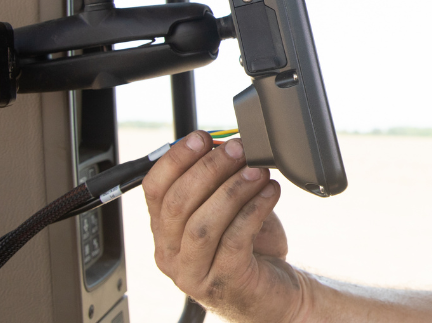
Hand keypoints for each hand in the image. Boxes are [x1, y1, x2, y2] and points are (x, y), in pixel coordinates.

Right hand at [143, 131, 306, 322]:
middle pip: (177, 204)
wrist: (277, 295)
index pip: (155, 189)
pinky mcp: (224, 282)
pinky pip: (234, 239)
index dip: (177, 159)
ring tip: (257, 170)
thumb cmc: (251, 251)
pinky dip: (253, 210)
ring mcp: (194, 272)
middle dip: (208, 169)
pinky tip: (270, 193)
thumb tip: (226, 144)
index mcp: (165, 232)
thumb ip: (220, 182)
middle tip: (237, 149)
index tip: (203, 137)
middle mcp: (171, 254)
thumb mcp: (228, 211)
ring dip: (232, 189)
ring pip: (202, 224)